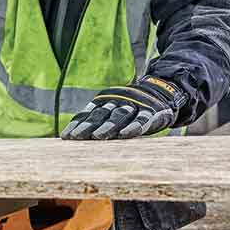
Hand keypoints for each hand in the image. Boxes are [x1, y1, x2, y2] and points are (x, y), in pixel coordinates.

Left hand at [62, 77, 186, 139]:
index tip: (66, 136)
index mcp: (105, 100)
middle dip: (88, 126)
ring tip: (98, 136)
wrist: (162, 91)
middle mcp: (117, 101)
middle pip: (100, 115)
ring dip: (108, 126)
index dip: (77, 124)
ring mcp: (134, 105)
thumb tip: (73, 138)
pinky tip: (125, 135)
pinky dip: (133, 127)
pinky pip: (141, 120)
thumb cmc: (131, 107)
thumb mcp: (113, 109)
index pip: (88, 113)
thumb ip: (97, 120)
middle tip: (77, 137)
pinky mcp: (150, 112)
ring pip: (118, 116)